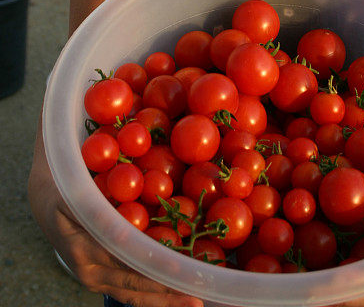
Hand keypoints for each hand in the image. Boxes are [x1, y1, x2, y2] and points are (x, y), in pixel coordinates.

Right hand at [53, 202, 202, 306]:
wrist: (45, 199)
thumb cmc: (66, 190)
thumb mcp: (75, 195)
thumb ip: (97, 215)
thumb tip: (123, 234)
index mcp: (83, 251)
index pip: (126, 264)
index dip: (155, 268)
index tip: (181, 270)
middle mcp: (89, 272)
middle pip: (133, 286)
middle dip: (166, 295)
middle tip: (195, 299)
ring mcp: (95, 279)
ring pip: (133, 295)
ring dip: (164, 301)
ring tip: (192, 304)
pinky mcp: (100, 279)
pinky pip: (128, 291)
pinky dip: (152, 295)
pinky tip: (176, 297)